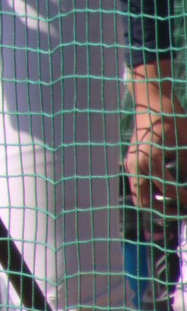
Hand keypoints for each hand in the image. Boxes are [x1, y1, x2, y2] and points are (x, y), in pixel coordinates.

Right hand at [127, 61, 186, 214]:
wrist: (151, 100)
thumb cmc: (171, 119)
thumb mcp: (185, 145)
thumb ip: (186, 168)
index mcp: (149, 161)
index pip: (170, 192)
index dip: (185, 200)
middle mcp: (135, 165)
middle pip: (145, 202)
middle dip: (165, 210)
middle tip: (183, 210)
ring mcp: (130, 162)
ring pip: (140, 195)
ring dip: (156, 202)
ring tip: (175, 203)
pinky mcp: (132, 160)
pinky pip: (139, 184)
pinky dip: (152, 191)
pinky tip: (167, 188)